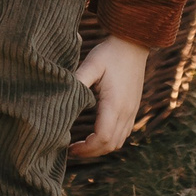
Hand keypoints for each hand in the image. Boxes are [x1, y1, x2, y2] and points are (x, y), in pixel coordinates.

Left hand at [68, 35, 150, 160]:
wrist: (133, 43)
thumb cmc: (110, 53)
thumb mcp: (92, 64)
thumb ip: (79, 80)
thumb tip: (62, 96)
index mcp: (115, 104)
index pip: (102, 138)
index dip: (86, 148)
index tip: (70, 147)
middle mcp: (126, 111)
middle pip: (110, 145)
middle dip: (91, 152)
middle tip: (72, 150)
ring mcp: (132, 111)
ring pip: (118, 142)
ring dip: (100, 148)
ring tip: (82, 145)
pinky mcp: (133, 109)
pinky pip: (123, 134)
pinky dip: (109, 140)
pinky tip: (96, 134)